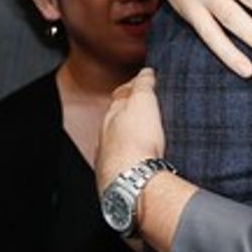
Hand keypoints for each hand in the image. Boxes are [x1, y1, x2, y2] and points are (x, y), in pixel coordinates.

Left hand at [97, 68, 163, 193]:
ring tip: (141, 133)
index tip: (144, 82)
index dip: (133, 87)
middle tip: (141, 106)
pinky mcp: (115, 176)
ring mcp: (108, 156)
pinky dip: (128, 154)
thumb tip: (145, 72)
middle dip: (126, 110)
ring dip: (126, 134)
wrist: (131, 179)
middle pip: (115, 118)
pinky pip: (121, 159)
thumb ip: (143, 85)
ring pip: (115, 140)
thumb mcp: (143, 102)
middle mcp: (106, 135)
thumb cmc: (136, 141)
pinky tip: (137, 158)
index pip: (121, 94)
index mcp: (113, 114)